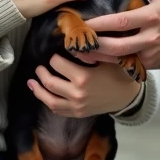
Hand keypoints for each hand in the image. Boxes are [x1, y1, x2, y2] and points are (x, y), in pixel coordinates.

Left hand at [28, 54, 142, 117]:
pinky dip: (49, 102)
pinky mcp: (78, 114)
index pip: (58, 64)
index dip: (54, 58)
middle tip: (39, 67)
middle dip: (41, 73)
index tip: (55, 55)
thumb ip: (88, 52)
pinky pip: (58, 110)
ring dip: (38, 90)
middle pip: (50, 83)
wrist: (128, 97)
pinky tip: (45, 95)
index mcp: (83, 77)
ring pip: (49, 100)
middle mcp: (77, 94)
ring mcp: (76, 106)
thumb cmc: (118, 75)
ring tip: (32, 82)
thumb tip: (70, 45)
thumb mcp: (107, 59)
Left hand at [82, 0, 159, 70]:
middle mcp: (150, 37)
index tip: (83, 22)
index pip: (121, 21)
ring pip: (118, 58)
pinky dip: (110, 61)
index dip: (100, 24)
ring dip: (98, 56)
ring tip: (80, 50)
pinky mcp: (149, 65)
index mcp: (151, 17)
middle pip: (117, 45)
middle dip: (95, 44)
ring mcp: (149, 53)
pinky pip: (125, 63)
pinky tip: (95, 58)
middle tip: (76, 40)